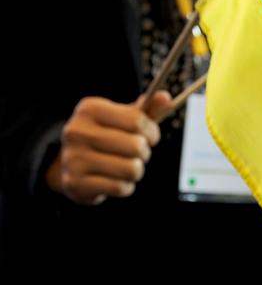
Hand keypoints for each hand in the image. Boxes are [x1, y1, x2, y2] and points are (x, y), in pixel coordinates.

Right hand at [46, 91, 171, 204]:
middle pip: (136, 146)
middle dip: (144, 152)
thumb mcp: (124, 118)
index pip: (137, 120)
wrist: (74, 166)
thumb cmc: (107, 136)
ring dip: (137, 171)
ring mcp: (73, 158)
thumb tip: (165, 97)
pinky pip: (120, 187)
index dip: (152, 132)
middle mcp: (77, 131)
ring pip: (131, 169)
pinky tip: (115, 180)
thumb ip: (147, 109)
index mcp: (90, 109)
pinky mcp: (75, 183)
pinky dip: (126, 186)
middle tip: (137, 153)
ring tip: (127, 167)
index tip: (150, 136)